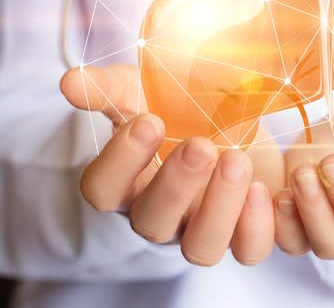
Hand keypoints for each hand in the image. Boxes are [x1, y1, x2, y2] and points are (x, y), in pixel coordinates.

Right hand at [61, 65, 283, 265]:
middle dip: (176, 184)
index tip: (149, 120)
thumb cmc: (180, 107)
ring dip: (220, 207)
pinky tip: (263, 188)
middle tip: (200, 144)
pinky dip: (257, 227)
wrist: (232, 118)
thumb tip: (71, 82)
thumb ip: (110, 88)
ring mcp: (203, 227)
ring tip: (237, 159)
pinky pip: (249, 251)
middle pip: (152, 223)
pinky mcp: (244, 231)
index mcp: (130, 181)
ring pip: (201, 248)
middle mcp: (162, 213)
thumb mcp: (145, 90)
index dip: (120, 162)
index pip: (102, 191)